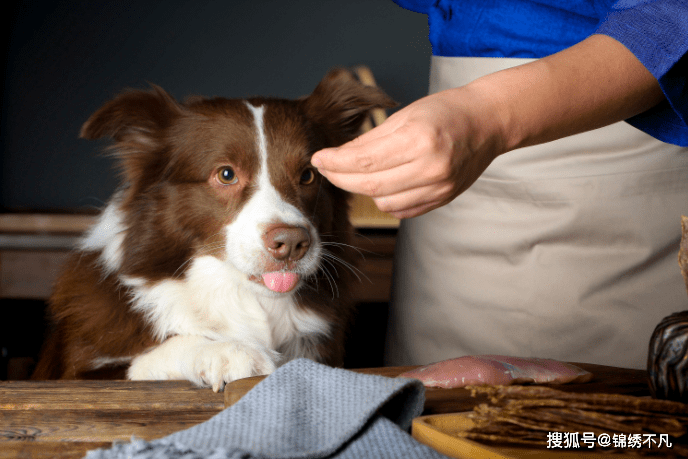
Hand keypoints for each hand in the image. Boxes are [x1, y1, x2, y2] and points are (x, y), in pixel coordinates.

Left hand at [311, 36, 663, 219]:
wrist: (488, 123)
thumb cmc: (446, 111)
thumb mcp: (406, 115)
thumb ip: (372, 139)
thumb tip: (337, 158)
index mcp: (418, 139)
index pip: (363, 161)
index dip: (334, 163)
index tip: (318, 160)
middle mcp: (430, 167)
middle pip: (370, 185)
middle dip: (341, 179)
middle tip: (327, 170)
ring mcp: (439, 187)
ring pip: (384, 202)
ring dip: (366, 190)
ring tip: (360, 174)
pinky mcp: (443, 199)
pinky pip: (402, 210)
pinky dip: (387, 200)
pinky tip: (385, 185)